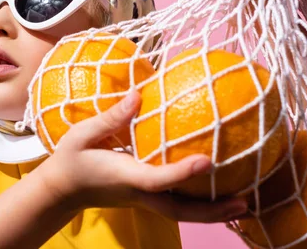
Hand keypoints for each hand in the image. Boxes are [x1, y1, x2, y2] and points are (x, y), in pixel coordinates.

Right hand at [36, 91, 247, 222]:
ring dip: (212, 212)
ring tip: (244, 204)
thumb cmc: (70, 161)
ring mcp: (142, 199)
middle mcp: (138, 193)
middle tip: (245, 204)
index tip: (207, 161)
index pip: (157, 179)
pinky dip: (199, 203)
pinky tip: (217, 192)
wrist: (61, 190)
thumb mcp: (81, 134)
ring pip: (181, 212)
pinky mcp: (144, 197)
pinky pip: (176, 203)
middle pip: (180, 210)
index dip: (181, 172)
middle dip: (212, 210)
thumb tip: (139, 94)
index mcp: (124, 176)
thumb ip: (111, 117)